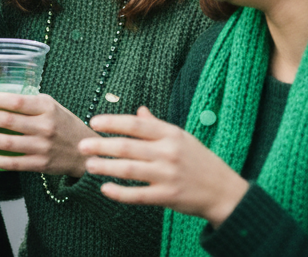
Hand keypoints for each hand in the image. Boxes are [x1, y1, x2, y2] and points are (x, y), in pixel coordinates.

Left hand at [0, 90, 96, 176]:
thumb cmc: (64, 123)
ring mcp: (42, 148)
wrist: (85, 152)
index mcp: (47, 108)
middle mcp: (45, 127)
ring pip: (8, 143)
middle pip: (8, 121)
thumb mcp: (52, 105)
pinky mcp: (40, 165)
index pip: (17, 101)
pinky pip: (13, 163)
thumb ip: (30, 102)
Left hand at [79, 106, 248, 226]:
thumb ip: (157, 125)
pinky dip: (121, 193)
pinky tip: (105, 189)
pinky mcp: (168, 197)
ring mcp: (168, 176)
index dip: (112, 122)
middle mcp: (167, 152)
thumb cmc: (199, 160)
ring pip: (130, 170)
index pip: (135, 124)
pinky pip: (139, 195)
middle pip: (127, 147)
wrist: (225, 192)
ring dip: (106, 167)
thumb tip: (138, 110)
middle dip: (101, 146)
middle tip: (82, 146)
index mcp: (170, 134)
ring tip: (88, 165)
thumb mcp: (181, 137)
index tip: (93, 122)